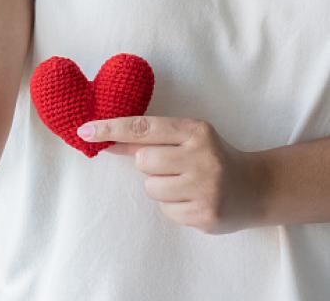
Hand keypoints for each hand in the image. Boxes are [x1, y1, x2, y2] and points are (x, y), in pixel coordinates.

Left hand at [76, 116, 263, 234]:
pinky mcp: (205, 215)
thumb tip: (105, 139)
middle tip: (174, 167)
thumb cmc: (212, 157)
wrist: (257, 188)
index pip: (143, 127)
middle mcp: (202, 156)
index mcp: (195, 130)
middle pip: (143, 161)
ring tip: (186, 184)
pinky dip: (173, 206)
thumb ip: (150, 138)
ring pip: (150, 188)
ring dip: (160, 188)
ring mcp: (205, 188)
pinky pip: (165, 210)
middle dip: (150, 165)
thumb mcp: (187, 138)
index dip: (111, 128)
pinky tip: (193, 200)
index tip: (85, 130)